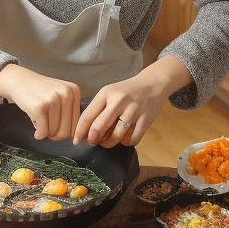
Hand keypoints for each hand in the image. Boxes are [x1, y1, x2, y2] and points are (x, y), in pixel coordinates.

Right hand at [0, 64, 81, 140]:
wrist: (19, 80)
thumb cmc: (40, 92)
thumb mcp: (60, 96)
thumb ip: (69, 113)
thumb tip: (75, 137)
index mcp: (74, 92)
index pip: (77, 124)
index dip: (66, 131)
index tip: (58, 128)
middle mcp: (66, 94)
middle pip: (67, 131)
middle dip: (56, 134)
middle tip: (48, 128)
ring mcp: (52, 100)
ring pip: (55, 132)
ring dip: (46, 132)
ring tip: (41, 122)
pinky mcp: (39, 107)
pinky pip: (43, 131)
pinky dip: (39, 134)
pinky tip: (36, 128)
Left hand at [73, 55, 192, 146]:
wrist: (152, 84)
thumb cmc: (126, 92)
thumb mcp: (108, 93)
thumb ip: (96, 109)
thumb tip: (83, 132)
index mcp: (106, 93)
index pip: (88, 116)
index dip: (80, 131)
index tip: (76, 140)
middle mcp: (119, 101)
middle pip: (99, 128)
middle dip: (93, 139)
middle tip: (93, 141)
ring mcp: (134, 110)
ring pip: (116, 137)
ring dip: (109, 143)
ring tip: (109, 139)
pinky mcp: (146, 119)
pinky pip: (132, 140)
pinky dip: (126, 142)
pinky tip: (124, 137)